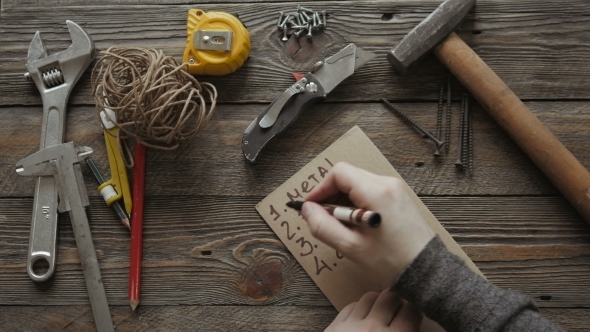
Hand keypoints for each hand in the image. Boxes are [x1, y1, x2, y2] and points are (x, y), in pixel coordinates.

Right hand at [301, 162, 434, 283]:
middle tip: (325, 219)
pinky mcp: (398, 196)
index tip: (312, 207)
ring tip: (343, 225)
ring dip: (343, 199)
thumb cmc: (392, 260)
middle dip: (331, 195)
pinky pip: (370, 190)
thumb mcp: (350, 246)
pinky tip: (357, 223)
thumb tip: (307, 209)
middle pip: (347, 176)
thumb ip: (323, 226)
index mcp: (376, 192)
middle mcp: (387, 183)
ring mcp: (395, 188)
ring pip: (358, 182)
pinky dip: (357, 202)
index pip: (338, 173)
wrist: (425, 269)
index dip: (320, 188)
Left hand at [325, 290, 421, 331]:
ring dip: (377, 302)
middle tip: (398, 308)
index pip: (411, 311)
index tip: (413, 311)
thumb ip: (407, 330)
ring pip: (369, 297)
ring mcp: (351, 327)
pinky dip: (358, 309)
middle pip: (390, 297)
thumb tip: (412, 322)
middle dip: (396, 299)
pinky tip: (362, 317)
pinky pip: (350, 307)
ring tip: (380, 311)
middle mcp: (373, 329)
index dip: (414, 310)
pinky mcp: (335, 328)